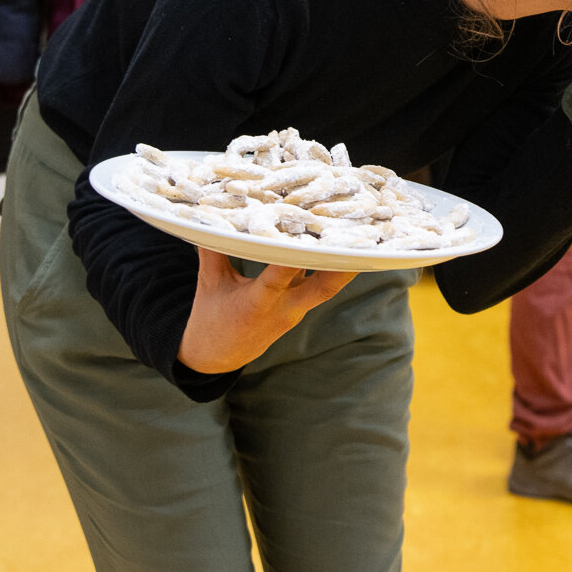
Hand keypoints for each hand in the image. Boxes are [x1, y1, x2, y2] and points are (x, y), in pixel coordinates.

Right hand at [177, 248, 352, 375]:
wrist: (218, 357)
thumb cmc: (211, 318)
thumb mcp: (209, 284)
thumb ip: (213, 250)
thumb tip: (205, 214)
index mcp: (258, 304)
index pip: (280, 277)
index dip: (294, 257)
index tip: (307, 232)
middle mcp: (285, 308)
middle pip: (324, 288)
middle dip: (345, 265)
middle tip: (364, 236)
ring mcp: (297, 310)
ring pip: (328, 286)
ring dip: (346, 263)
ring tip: (365, 233)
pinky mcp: (301, 308)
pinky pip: (321, 285)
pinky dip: (333, 266)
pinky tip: (346, 244)